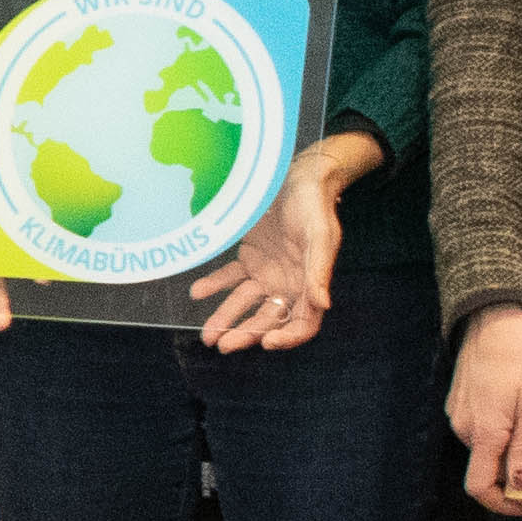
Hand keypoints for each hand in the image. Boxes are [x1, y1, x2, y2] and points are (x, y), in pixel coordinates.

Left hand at [186, 145, 357, 356]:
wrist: (297, 176)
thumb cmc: (315, 207)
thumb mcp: (321, 236)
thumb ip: (319, 271)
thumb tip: (323, 305)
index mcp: (310, 285)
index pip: (303, 324)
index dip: (287, 338)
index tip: (266, 343)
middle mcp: (288, 285)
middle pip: (267, 319)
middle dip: (246, 334)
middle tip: (223, 344)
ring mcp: (267, 274)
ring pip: (244, 303)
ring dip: (226, 318)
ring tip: (207, 333)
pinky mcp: (249, 259)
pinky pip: (229, 278)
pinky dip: (213, 286)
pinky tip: (198, 292)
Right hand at [447, 304, 521, 513]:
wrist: (493, 321)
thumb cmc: (519, 357)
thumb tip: (518, 484)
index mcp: (484, 432)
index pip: (479, 486)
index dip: (500, 503)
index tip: (521, 503)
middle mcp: (464, 428)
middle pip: (484, 466)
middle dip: (509, 469)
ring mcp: (458, 414)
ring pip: (483, 446)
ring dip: (505, 444)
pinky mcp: (460, 402)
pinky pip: (478, 427)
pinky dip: (497, 427)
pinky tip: (513, 404)